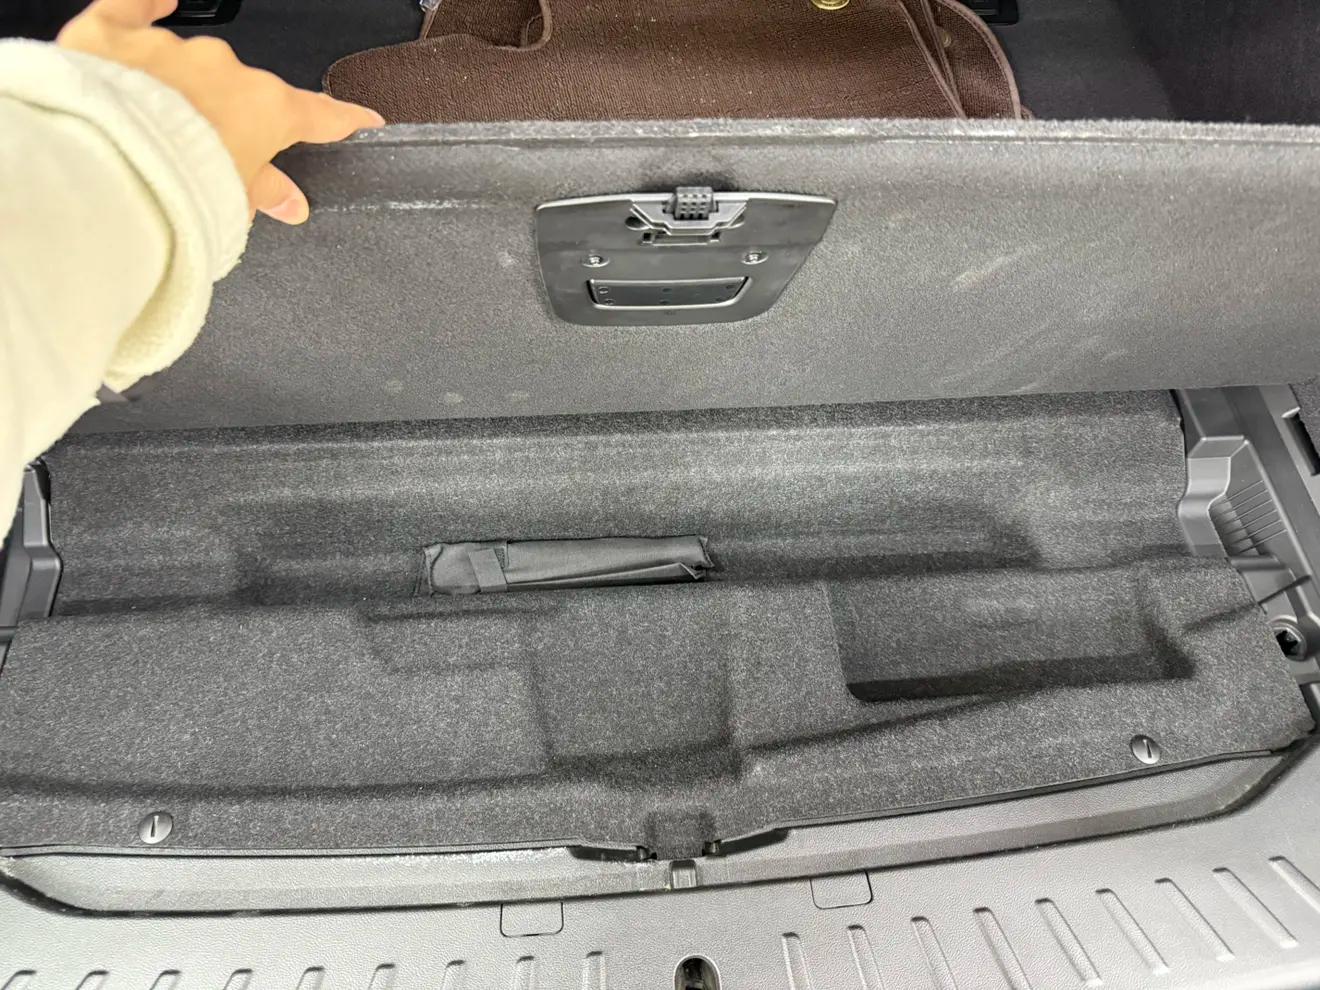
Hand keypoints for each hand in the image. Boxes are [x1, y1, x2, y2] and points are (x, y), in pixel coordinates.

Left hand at [57, 0, 384, 223]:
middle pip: (241, 93)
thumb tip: (291, 205)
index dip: (344, 120)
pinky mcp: (114, 36)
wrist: (110, 167)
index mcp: (267, 110)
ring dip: (181, 91)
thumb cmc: (181, 186)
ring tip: (158, 133)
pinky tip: (159, 1)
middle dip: (232, 120)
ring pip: (188, 65)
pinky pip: (132, 8)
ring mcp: (172, 49)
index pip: (318, 116)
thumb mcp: (237, 204)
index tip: (366, 120)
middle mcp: (226, 70)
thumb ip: (265, 194)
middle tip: (214, 161)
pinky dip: (145, 7)